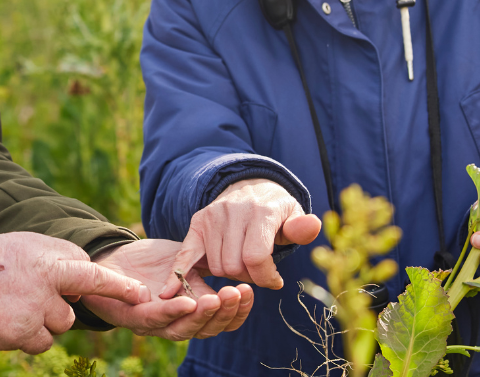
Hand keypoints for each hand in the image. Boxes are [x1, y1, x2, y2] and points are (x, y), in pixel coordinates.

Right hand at [0, 232, 149, 353]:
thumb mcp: (21, 246)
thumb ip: (54, 258)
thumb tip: (80, 277)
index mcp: (47, 254)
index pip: (89, 269)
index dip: (114, 283)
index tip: (138, 293)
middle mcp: (47, 279)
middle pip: (77, 301)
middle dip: (77, 301)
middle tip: (83, 295)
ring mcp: (36, 307)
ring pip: (60, 324)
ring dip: (43, 320)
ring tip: (12, 305)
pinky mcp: (22, 332)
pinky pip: (41, 342)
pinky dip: (27, 336)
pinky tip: (6, 320)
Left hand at [82, 239, 253, 339]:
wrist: (111, 256)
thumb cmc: (149, 262)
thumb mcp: (185, 260)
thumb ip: (206, 267)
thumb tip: (239, 264)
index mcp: (191, 311)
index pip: (220, 320)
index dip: (237, 310)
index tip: (249, 291)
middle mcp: (175, 322)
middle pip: (206, 329)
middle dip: (225, 312)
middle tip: (238, 292)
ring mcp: (153, 323)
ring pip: (183, 330)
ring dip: (203, 315)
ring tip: (219, 298)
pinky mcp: (131, 316)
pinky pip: (155, 319)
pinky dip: (173, 311)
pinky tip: (188, 302)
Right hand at [161, 179, 320, 292]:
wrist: (251, 188)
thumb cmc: (276, 210)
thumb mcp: (293, 216)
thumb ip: (301, 227)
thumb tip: (311, 225)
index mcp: (259, 211)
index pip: (256, 258)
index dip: (266, 278)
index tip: (275, 281)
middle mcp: (232, 211)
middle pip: (234, 266)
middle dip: (248, 277)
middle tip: (257, 271)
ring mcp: (211, 216)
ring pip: (216, 266)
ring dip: (230, 274)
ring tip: (242, 264)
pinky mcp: (197, 223)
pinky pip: (187, 254)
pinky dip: (178, 274)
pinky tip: (168, 292)